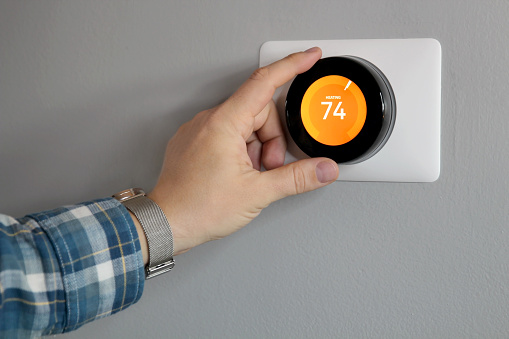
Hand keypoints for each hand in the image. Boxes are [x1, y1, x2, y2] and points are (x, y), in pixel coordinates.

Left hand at [145, 47, 337, 256]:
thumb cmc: (199, 208)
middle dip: (272, 139)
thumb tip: (324, 169)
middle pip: (258, 112)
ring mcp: (198, 131)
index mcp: (224, 123)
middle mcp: (208, 121)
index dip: (292, 66)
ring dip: (257, 148)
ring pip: (243, 125)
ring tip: (250, 176)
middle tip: (269, 168)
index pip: (264, 82)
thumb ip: (296, 178)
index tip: (310, 57)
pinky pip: (226, 134)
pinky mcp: (194, 143)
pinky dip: (240, 150)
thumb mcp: (257, 193)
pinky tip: (237, 173)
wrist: (165, 224)